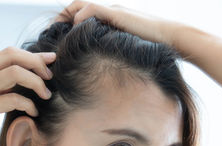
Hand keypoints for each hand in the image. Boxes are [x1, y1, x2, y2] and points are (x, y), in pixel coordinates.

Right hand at [0, 47, 54, 124]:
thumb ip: (12, 78)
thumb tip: (44, 62)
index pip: (10, 52)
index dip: (34, 55)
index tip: (52, 60)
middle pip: (11, 55)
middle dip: (36, 63)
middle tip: (49, 77)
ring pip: (13, 73)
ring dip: (36, 82)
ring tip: (46, 95)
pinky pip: (12, 99)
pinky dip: (29, 104)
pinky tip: (33, 112)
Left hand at [53, 0, 183, 47]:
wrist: (170, 36)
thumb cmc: (154, 45)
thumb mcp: (129, 47)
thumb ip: (115, 49)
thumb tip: (104, 65)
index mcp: (111, 17)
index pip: (83, 13)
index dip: (68, 22)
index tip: (59, 36)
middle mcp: (110, 10)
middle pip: (77, 6)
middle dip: (61, 18)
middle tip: (51, 33)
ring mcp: (113, 10)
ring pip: (81, 5)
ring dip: (66, 17)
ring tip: (56, 31)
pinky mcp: (117, 13)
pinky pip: (92, 10)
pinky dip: (81, 18)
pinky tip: (75, 31)